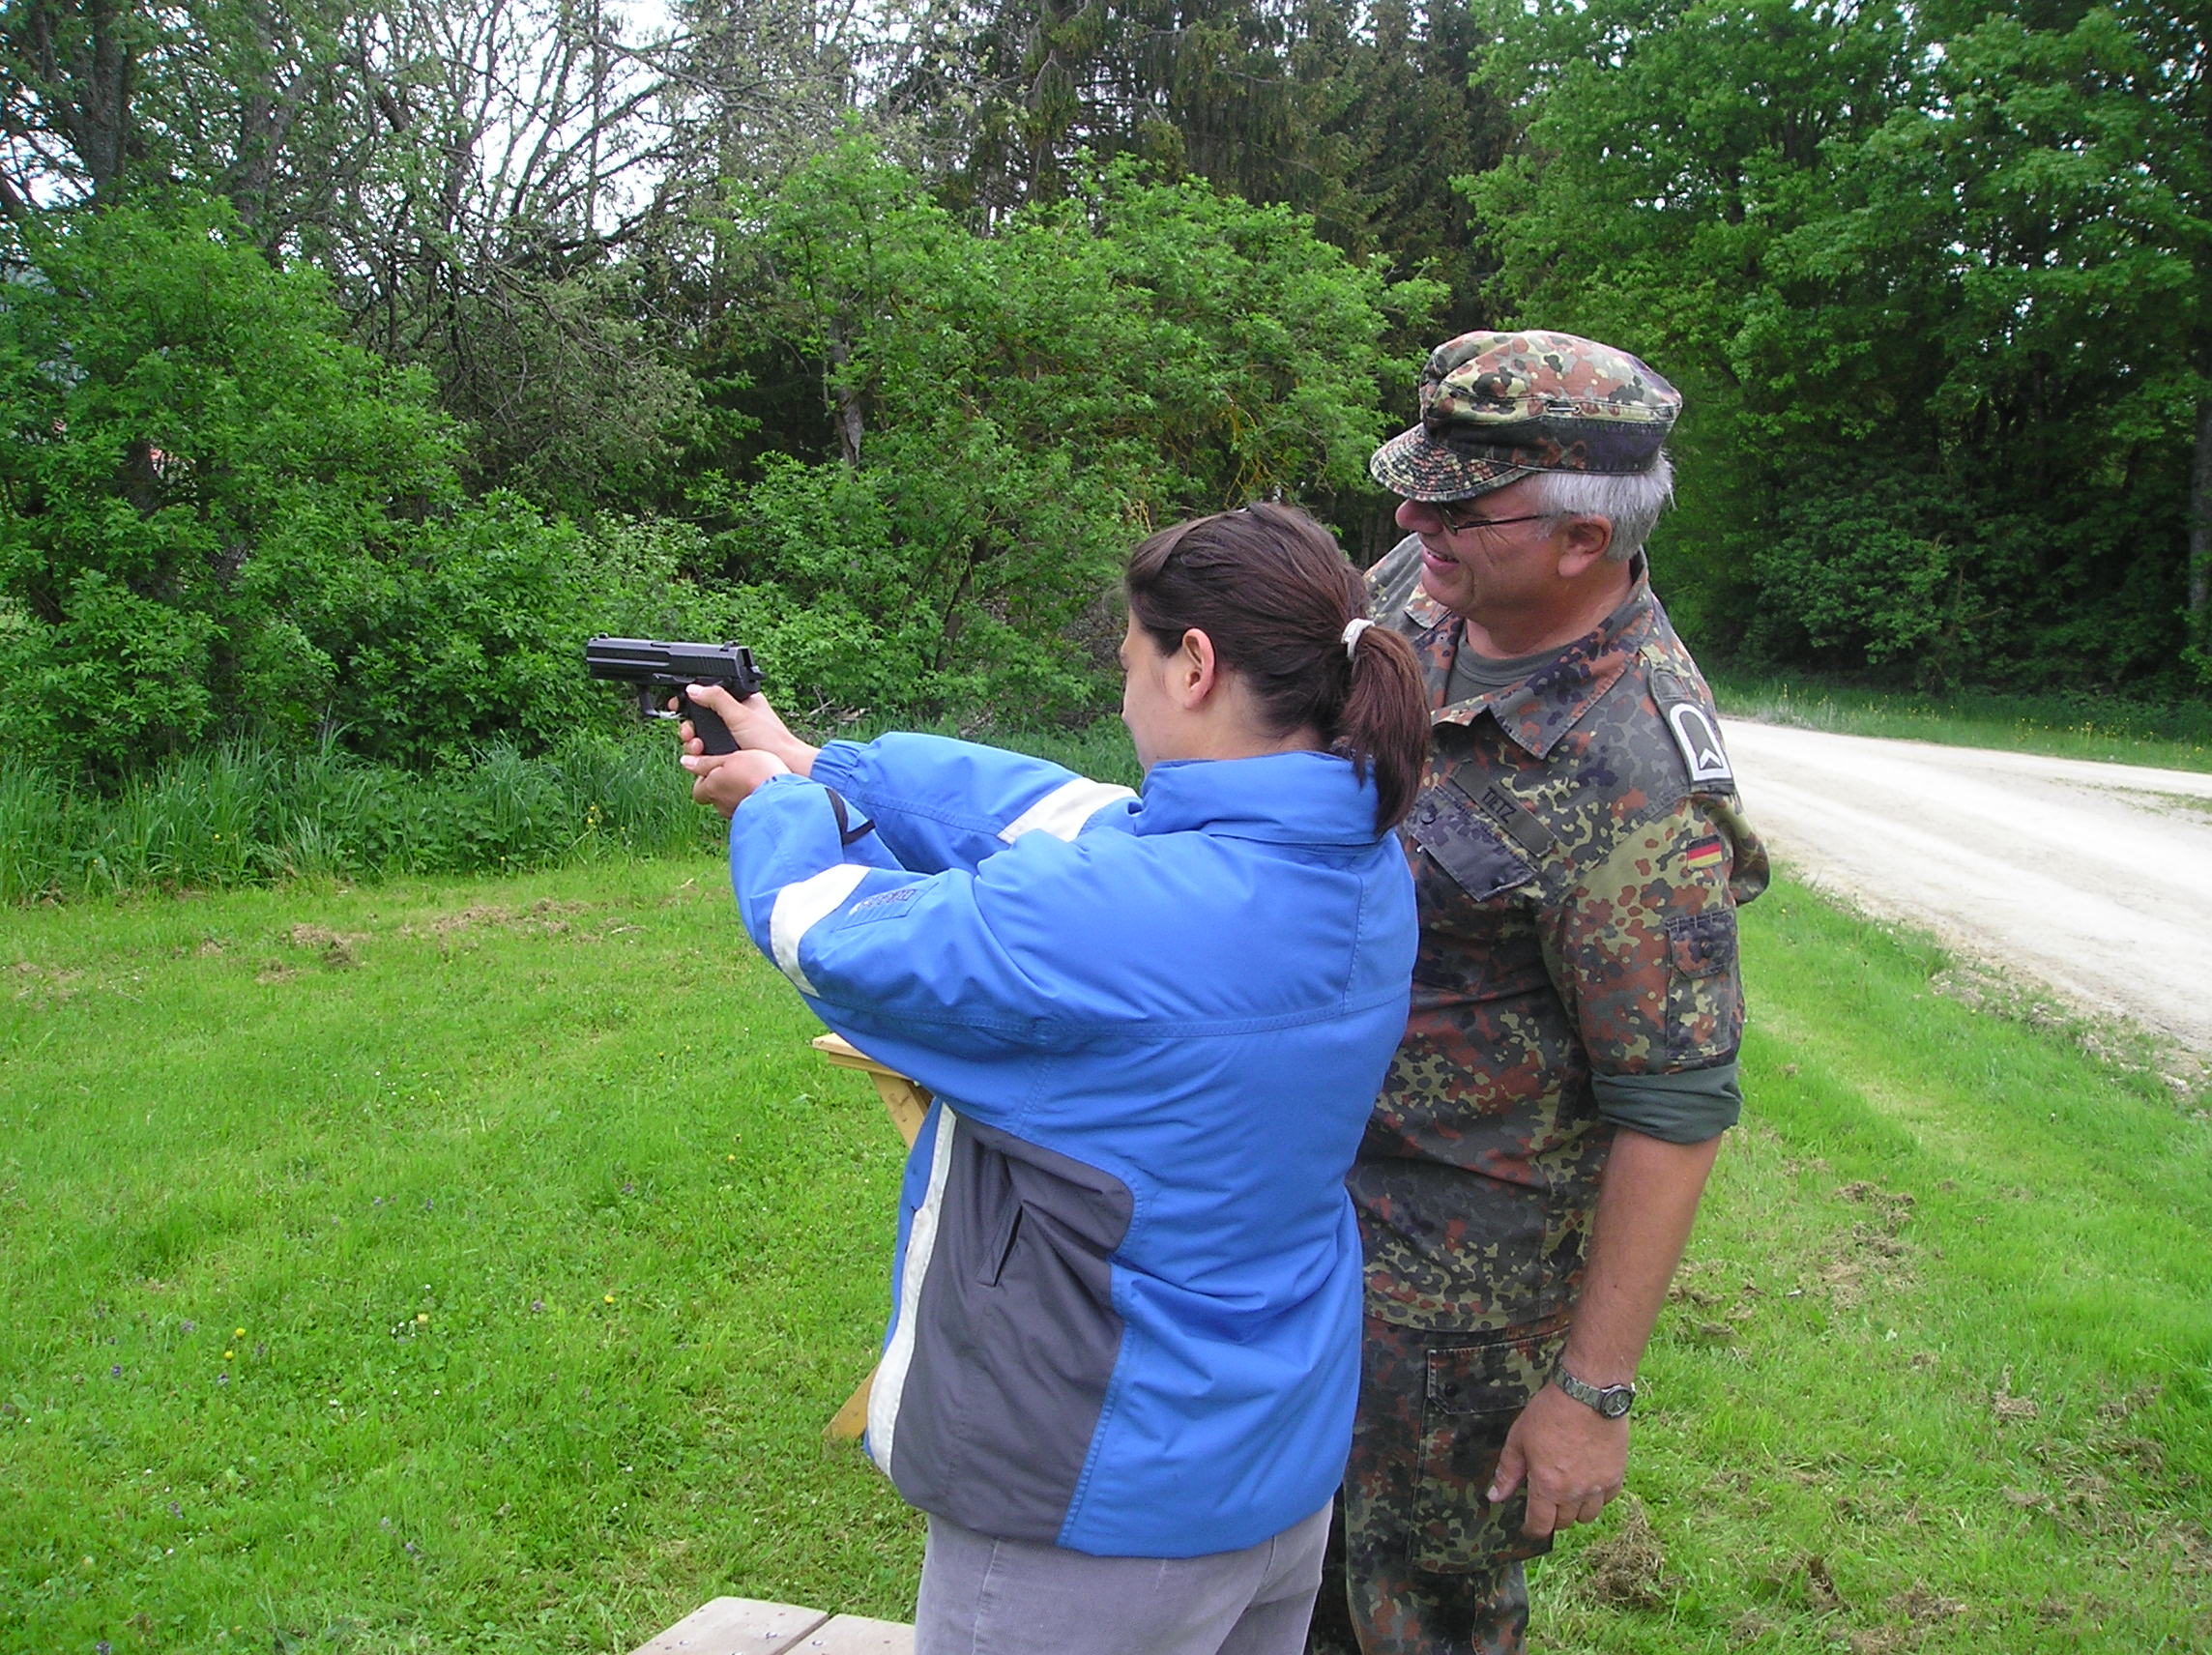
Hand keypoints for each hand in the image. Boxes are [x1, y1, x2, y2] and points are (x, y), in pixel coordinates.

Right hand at [674, 682, 818, 774]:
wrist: (785, 768)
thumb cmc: (772, 739)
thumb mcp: (740, 714)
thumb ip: (716, 699)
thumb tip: (693, 688)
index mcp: (738, 703)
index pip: (707, 697)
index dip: (690, 702)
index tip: (678, 706)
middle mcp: (732, 720)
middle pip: (699, 721)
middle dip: (689, 728)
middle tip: (690, 734)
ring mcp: (729, 739)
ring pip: (700, 739)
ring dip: (692, 744)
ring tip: (697, 748)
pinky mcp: (727, 757)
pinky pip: (706, 756)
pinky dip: (700, 758)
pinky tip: (699, 760)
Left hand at [681, 748, 790, 816]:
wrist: (784, 797)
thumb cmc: (757, 774)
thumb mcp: (730, 758)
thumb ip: (706, 762)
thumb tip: (685, 761)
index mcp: (711, 788)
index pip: (698, 788)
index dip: (704, 778)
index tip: (715, 768)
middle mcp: (721, 804)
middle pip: (714, 796)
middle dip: (722, 786)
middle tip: (737, 771)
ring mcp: (737, 813)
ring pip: (731, 803)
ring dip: (738, 792)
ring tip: (753, 779)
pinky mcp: (754, 818)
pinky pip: (748, 807)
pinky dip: (752, 799)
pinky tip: (763, 790)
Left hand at [1487, 1379, 1627, 1537]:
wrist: (1588, 1394)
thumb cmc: (1550, 1413)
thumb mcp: (1519, 1439)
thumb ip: (1507, 1472)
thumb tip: (1495, 1497)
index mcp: (1548, 1487)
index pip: (1540, 1525)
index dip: (1532, 1530)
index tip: (1528, 1527)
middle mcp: (1575, 1493)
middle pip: (1564, 1522)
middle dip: (1552, 1517)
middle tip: (1545, 1502)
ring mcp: (1598, 1486)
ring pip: (1587, 1515)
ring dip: (1575, 1510)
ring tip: (1567, 1494)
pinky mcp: (1616, 1474)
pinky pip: (1607, 1499)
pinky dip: (1597, 1497)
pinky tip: (1589, 1482)